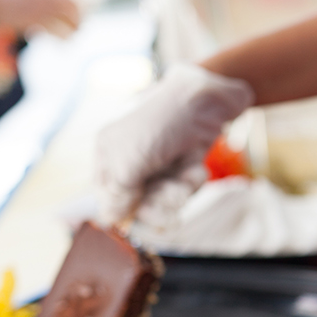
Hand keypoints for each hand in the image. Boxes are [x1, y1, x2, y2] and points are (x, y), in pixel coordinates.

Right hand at [95, 63, 255, 225]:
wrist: (209, 98)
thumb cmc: (162, 122)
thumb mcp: (130, 158)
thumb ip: (118, 192)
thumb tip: (109, 219)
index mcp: (108, 154)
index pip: (107, 197)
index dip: (123, 210)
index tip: (138, 215)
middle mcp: (131, 160)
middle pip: (138, 204)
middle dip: (157, 205)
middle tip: (171, 196)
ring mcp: (159, 162)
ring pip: (164, 199)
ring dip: (177, 193)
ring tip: (185, 178)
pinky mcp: (185, 163)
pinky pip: (185, 188)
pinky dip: (192, 180)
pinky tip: (196, 166)